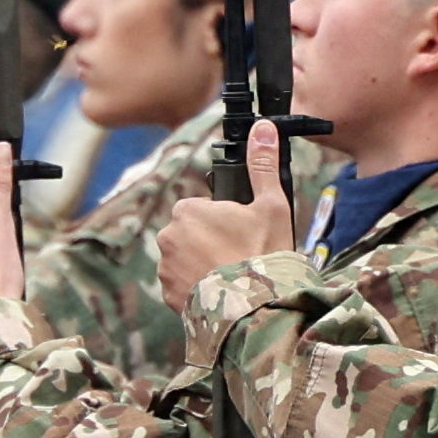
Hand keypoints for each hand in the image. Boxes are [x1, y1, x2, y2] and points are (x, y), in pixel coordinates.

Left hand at [152, 126, 300, 306]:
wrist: (253, 309)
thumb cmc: (263, 254)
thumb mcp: (272, 205)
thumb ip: (263, 164)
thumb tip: (263, 128)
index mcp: (187, 210)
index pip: (203, 208)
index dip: (226, 220)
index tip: (243, 234)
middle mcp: (167, 236)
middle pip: (193, 234)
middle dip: (212, 243)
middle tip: (241, 256)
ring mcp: (165, 268)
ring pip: (187, 260)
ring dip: (204, 266)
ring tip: (233, 278)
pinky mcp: (167, 296)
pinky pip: (183, 286)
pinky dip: (197, 289)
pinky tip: (221, 293)